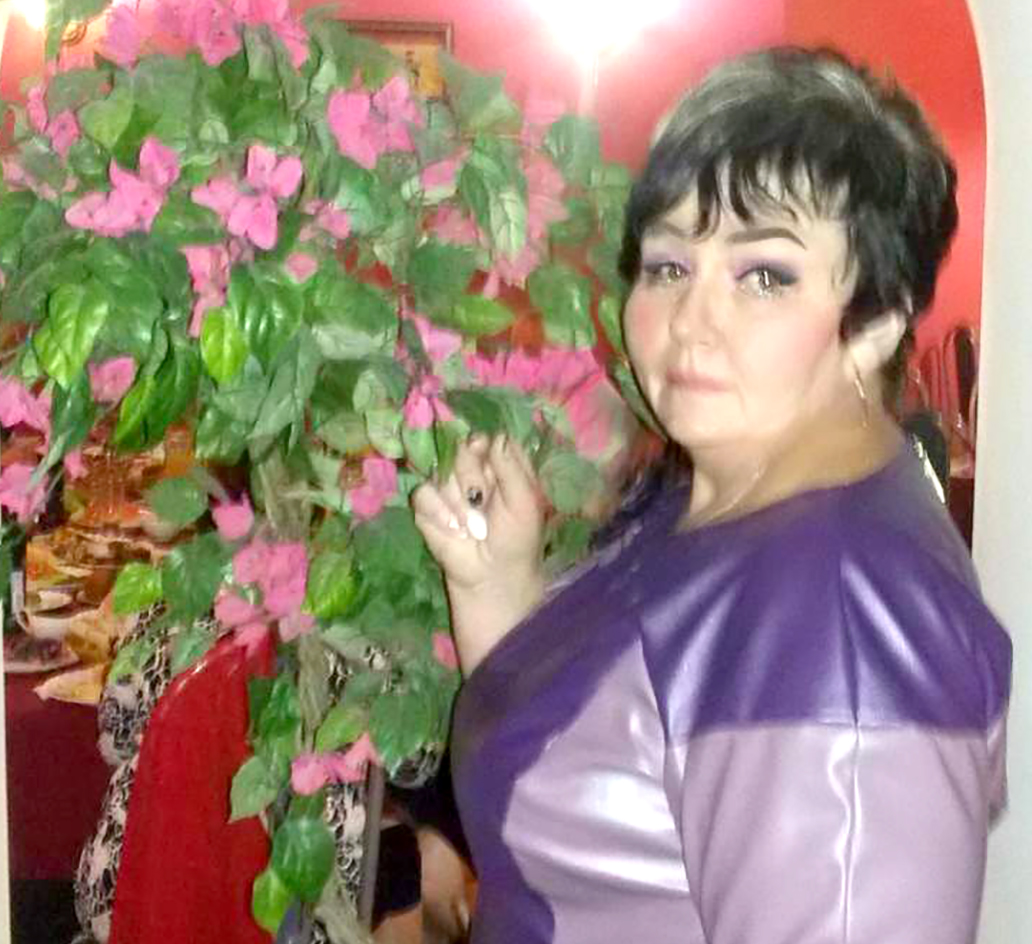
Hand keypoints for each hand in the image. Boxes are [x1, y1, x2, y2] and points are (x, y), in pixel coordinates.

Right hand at [413, 434, 545, 672]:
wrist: (492, 576)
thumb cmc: (516, 539)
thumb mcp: (524, 502)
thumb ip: (510, 467)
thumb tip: (492, 437)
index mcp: (500, 463)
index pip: (488, 437)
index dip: (485, 445)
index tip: (487, 456)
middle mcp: (473, 468)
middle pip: (462, 447)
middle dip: (472, 475)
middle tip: (483, 501)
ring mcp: (448, 485)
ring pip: (443, 470)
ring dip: (459, 500)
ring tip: (475, 526)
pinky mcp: (427, 505)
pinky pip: (424, 494)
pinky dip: (440, 513)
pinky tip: (455, 530)